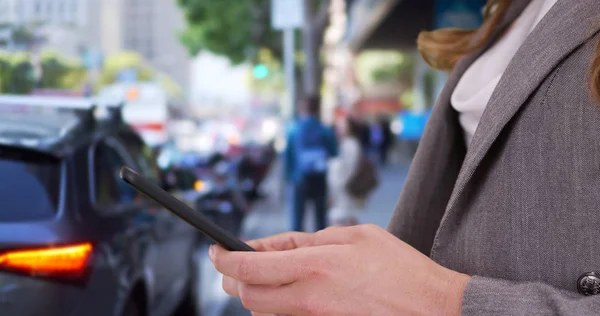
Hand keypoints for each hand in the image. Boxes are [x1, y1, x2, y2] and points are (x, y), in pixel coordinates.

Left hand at [209, 224, 470, 315]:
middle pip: (247, 295)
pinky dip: (276, 309)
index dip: (223, 259)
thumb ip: (309, 239)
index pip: (249, 266)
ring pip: (262, 313)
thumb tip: (273, 246)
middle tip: (232, 265)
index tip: (216, 251)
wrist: (432, 309)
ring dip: (255, 294)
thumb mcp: (356, 235)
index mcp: (316, 266)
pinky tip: (290, 295)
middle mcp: (309, 299)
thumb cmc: (399, 269)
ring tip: (265, 277)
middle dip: (231, 279)